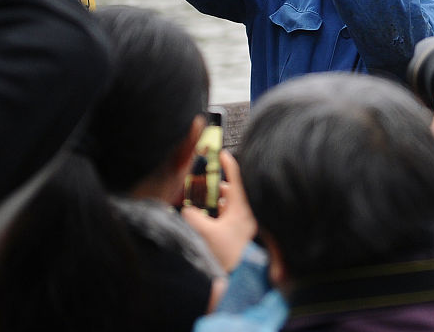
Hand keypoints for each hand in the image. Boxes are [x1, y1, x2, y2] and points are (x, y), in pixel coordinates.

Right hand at [181, 150, 256, 271]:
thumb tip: (187, 208)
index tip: (222, 152)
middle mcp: (246, 216)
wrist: (230, 280)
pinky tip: (208, 215)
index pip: (237, 180)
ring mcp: (244, 226)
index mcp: (242, 211)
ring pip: (231, 204)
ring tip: (205, 197)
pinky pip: (229, 215)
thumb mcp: (202, 230)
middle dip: (219, 184)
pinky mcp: (239, 236)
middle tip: (207, 178)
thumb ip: (192, 213)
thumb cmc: (221, 256)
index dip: (229, 164)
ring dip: (218, 199)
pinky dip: (219, 211)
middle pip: (233, 191)